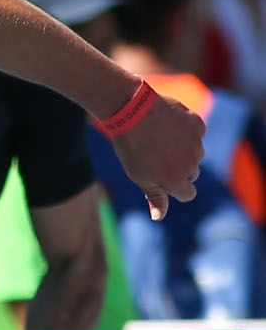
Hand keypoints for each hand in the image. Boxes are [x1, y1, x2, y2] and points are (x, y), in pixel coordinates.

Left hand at [112, 91, 203, 220]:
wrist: (133, 112)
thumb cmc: (131, 147)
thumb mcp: (139, 176)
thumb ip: (154, 196)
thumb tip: (159, 217)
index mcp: (176, 181)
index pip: (188, 194)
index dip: (175, 187)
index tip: (163, 177)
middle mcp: (191, 165)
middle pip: (192, 173)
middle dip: (179, 168)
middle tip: (157, 155)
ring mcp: (197, 144)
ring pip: (195, 152)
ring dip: (184, 148)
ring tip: (160, 138)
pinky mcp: (198, 125)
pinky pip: (196, 132)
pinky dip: (186, 130)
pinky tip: (168, 124)